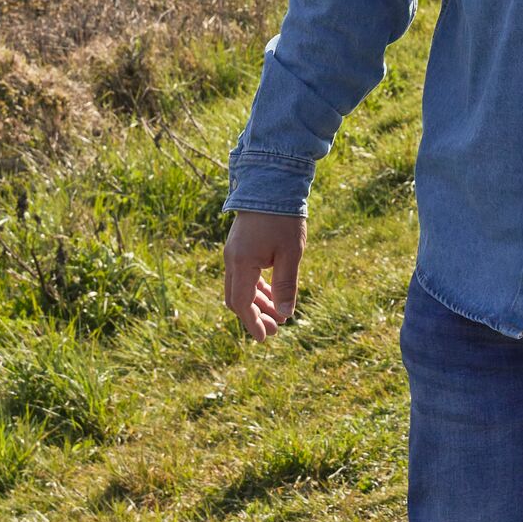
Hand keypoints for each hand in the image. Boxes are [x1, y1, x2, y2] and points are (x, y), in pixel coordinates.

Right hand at [223, 211, 305, 340]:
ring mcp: (234, 252)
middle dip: (255, 316)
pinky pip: (243, 274)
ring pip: (240, 287)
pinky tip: (272, 293)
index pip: (242, 304)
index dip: (252, 324)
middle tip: (277, 329)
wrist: (271, 183)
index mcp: (241, 264)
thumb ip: (286, 285)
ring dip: (257, 302)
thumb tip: (286, 314)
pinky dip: (256, 287)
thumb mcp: (290, 254)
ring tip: (278, 313)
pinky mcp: (240, 246)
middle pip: (237, 298)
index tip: (265, 339)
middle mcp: (232, 260)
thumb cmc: (283, 219)